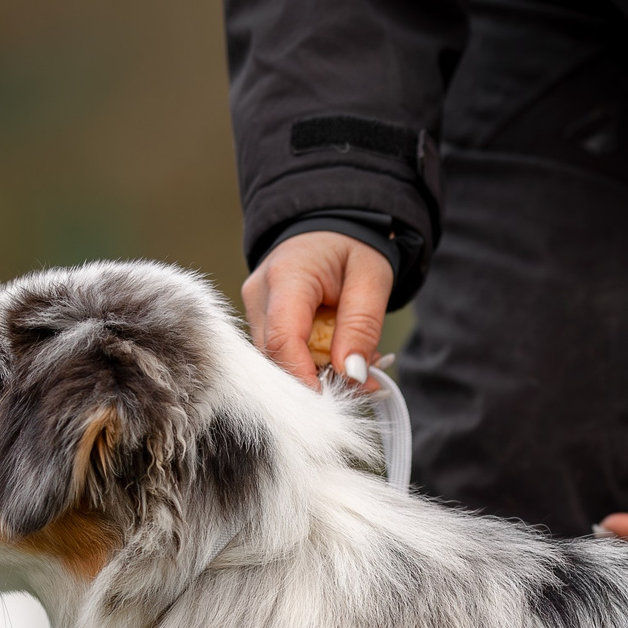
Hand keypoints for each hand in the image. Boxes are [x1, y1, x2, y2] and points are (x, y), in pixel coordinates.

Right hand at [243, 232, 393, 386]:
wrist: (330, 225)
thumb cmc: (352, 245)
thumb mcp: (372, 278)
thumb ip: (361, 326)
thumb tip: (351, 376)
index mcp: (286, 275)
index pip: (282, 339)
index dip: (304, 378)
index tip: (333, 402)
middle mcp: (259, 293)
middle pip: (277, 357)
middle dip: (320, 380)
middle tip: (367, 384)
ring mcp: (255, 307)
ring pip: (279, 360)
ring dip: (320, 373)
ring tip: (361, 365)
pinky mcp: (260, 319)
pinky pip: (283, 353)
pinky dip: (314, 363)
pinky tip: (342, 357)